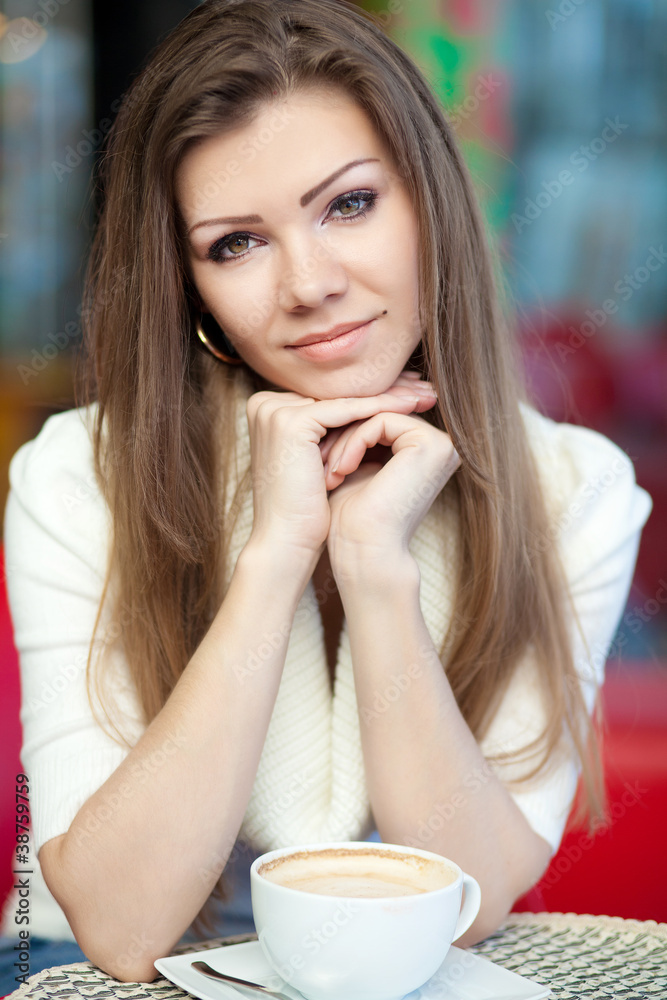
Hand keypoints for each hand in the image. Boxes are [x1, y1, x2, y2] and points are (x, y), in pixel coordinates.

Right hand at [244, 383, 439, 561]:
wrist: (287, 543)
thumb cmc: (306, 511)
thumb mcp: (320, 458)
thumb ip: (335, 428)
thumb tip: (374, 408)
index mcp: (266, 409)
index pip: (330, 395)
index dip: (372, 393)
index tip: (409, 392)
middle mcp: (265, 404)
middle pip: (339, 393)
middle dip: (385, 390)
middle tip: (424, 389)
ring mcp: (274, 410)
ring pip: (347, 399)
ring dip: (390, 396)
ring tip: (426, 395)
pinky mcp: (291, 421)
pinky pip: (348, 410)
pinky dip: (382, 409)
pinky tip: (411, 407)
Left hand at [321, 381, 459, 575]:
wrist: (363, 553)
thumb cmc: (351, 522)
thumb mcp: (352, 468)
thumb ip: (353, 438)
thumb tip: (329, 404)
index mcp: (425, 452)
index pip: (377, 421)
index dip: (344, 432)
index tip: (315, 451)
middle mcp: (439, 446)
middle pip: (378, 414)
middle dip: (342, 433)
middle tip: (316, 455)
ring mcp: (440, 444)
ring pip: (377, 416)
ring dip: (344, 440)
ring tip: (328, 471)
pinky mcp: (431, 444)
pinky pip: (380, 421)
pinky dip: (353, 443)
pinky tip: (339, 471)